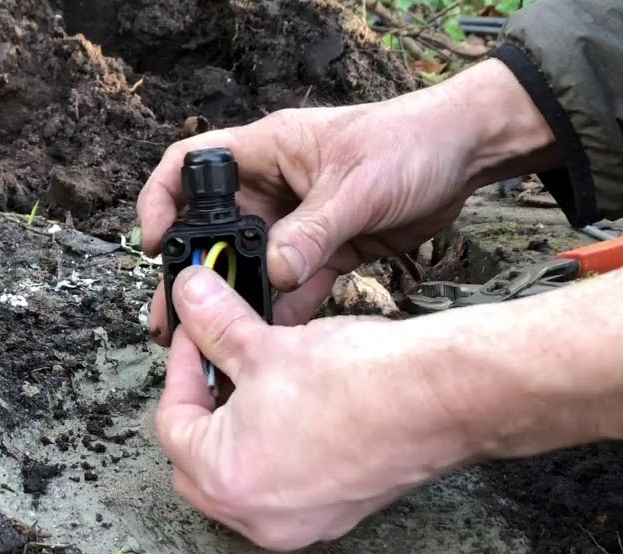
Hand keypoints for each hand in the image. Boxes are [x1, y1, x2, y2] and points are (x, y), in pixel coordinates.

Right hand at [138, 59, 559, 343]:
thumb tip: (274, 274)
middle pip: (214, 229)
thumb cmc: (411, 143)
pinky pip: (292, 285)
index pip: (191, 165)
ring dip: (233, 300)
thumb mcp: (358, 186)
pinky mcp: (326, 249)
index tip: (154, 243)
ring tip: (210, 341)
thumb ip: (312, 232)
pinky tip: (268, 339)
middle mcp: (274, 187)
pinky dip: (281, 311)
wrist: (468, 156)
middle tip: (171, 317)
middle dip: (193, 272)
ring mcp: (298, 221)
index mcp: (268, 151)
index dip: (162, 201)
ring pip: (250, 264)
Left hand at [155, 266, 477, 549]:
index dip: (181, 368)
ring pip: (239, 477)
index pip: (172, 423)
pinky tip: (291, 410)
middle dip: (201, 407)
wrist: (443, 399)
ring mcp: (298, 524)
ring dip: (236, 431)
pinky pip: (282, 486)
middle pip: (196, 462)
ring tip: (254, 382)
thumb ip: (214, 323)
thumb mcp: (267, 345)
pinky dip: (274, 450)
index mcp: (225, 481)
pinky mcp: (335, 515)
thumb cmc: (358, 381)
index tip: (196, 333)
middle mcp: (256, 518)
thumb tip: (189, 295)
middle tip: (216, 361)